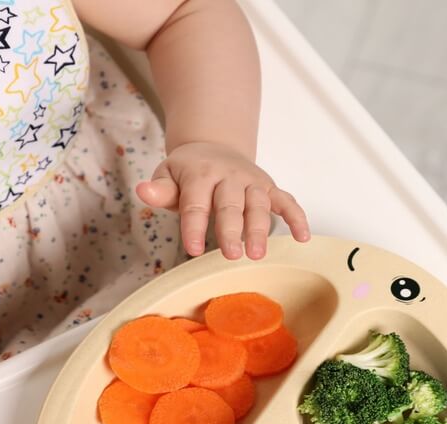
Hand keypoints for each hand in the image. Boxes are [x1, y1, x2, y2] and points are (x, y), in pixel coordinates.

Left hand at [135, 141, 309, 259]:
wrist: (213, 146)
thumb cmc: (188, 171)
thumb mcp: (167, 175)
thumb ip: (159, 189)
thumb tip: (143, 191)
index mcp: (200, 173)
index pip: (196, 203)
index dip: (194, 226)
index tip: (194, 249)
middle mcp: (229, 176)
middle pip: (230, 205)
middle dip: (232, 230)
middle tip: (232, 255)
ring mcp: (251, 182)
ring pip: (258, 204)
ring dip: (260, 229)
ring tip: (258, 254)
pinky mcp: (268, 187)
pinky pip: (286, 201)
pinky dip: (297, 217)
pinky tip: (302, 237)